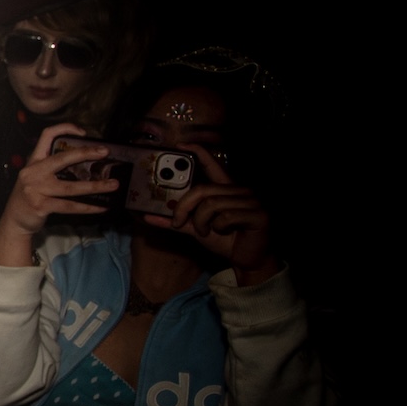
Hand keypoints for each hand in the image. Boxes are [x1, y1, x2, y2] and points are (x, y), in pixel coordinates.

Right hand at [0, 123, 118, 266]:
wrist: (14, 220)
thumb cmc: (30, 196)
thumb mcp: (35, 176)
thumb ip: (51, 168)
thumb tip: (85, 164)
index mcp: (34, 161)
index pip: (46, 136)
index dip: (65, 128)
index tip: (83, 133)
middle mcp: (33, 172)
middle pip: (62, 158)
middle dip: (86, 154)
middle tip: (105, 152)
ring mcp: (36, 189)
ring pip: (71, 187)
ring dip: (95, 186)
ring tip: (113, 185)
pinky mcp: (40, 206)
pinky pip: (69, 206)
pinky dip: (88, 207)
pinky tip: (101, 207)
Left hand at [144, 145, 274, 283]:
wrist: (248, 259)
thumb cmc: (224, 240)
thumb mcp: (196, 228)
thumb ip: (176, 219)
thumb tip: (147, 215)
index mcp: (226, 190)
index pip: (212, 165)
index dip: (198, 152)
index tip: (180, 146)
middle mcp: (240, 191)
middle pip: (202, 189)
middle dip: (185, 208)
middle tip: (179, 223)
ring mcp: (251, 201)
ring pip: (211, 204)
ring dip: (201, 222)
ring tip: (205, 232)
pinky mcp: (259, 214)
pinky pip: (226, 217)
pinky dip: (218, 228)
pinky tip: (226, 233)